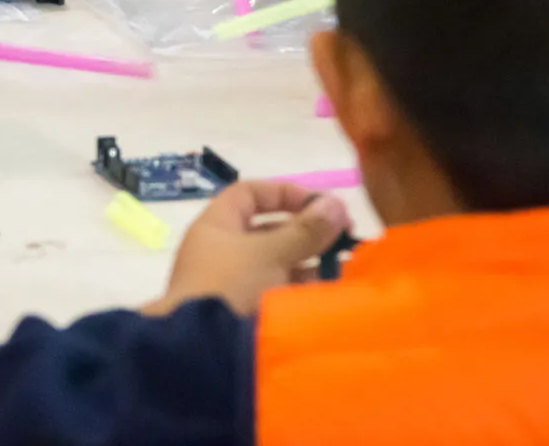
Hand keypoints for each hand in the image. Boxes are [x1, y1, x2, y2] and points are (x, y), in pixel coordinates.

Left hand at [146, 181, 350, 316]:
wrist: (201, 354)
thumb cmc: (230, 288)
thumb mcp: (268, 254)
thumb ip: (303, 231)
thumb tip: (335, 204)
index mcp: (216, 227)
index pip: (249, 194)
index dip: (285, 193)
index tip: (322, 204)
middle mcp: (223, 252)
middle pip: (269, 231)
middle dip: (307, 233)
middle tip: (347, 240)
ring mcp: (233, 284)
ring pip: (278, 265)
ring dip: (310, 265)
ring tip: (346, 269)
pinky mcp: (246, 314)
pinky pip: (280, 294)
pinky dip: (304, 292)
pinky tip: (331, 295)